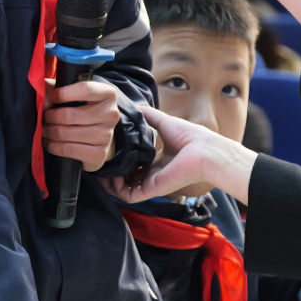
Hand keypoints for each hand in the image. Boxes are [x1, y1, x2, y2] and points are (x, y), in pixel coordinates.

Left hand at [44, 78, 119, 168]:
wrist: (97, 136)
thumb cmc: (81, 109)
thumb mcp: (72, 93)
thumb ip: (55, 88)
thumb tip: (45, 100)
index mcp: (108, 94)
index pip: (85, 89)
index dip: (64, 93)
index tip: (54, 97)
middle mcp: (111, 114)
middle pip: (70, 115)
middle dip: (50, 116)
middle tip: (44, 117)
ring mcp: (107, 135)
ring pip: (67, 133)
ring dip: (50, 132)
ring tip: (45, 129)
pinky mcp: (100, 154)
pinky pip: (68, 149)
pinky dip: (54, 146)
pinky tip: (50, 142)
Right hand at [107, 105, 256, 203]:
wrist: (203, 151)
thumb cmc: (190, 136)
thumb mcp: (163, 121)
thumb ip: (147, 115)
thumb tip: (133, 105)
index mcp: (156, 159)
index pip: (133, 163)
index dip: (118, 159)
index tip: (105, 151)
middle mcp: (152, 172)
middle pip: (126, 178)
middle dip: (110, 173)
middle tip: (97, 164)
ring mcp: (151, 182)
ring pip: (124, 190)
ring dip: (110, 183)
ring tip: (100, 171)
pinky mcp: (151, 190)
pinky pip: (129, 195)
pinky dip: (117, 189)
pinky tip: (111, 176)